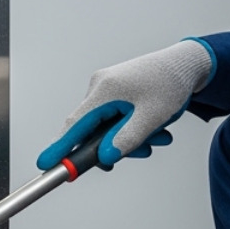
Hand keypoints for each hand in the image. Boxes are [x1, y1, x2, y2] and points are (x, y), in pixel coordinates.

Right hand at [36, 39, 214, 169]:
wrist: (185, 64)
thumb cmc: (170, 85)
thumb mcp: (152, 117)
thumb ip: (127, 139)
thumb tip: (105, 158)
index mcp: (104, 90)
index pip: (74, 125)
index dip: (59, 147)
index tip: (44, 164)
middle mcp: (100, 88)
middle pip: (93, 130)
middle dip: (116, 145)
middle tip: (145, 151)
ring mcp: (107, 89)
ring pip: (107, 127)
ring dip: (131, 137)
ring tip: (160, 136)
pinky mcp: (115, 93)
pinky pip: (115, 119)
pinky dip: (132, 128)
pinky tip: (155, 129)